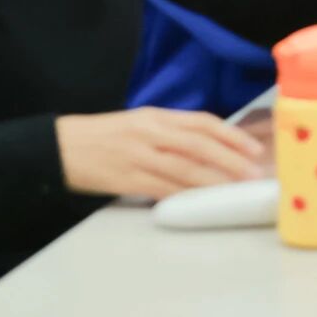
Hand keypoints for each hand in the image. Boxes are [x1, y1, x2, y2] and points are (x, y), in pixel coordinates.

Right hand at [57, 106, 265, 198]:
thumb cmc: (106, 137)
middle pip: (199, 145)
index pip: (202, 122)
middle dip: (231, 159)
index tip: (254, 148)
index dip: (232, 135)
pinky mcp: (128, 179)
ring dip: (215, 180)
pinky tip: (204, 200)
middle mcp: (150, 133)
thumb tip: (211, 148)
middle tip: (254, 172)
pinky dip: (187, 194)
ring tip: (237, 188)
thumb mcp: (139, 123)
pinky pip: (164, 188)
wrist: (61, 148)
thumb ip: (172, 132)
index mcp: (155, 116)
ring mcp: (139, 156)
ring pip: (185, 169)